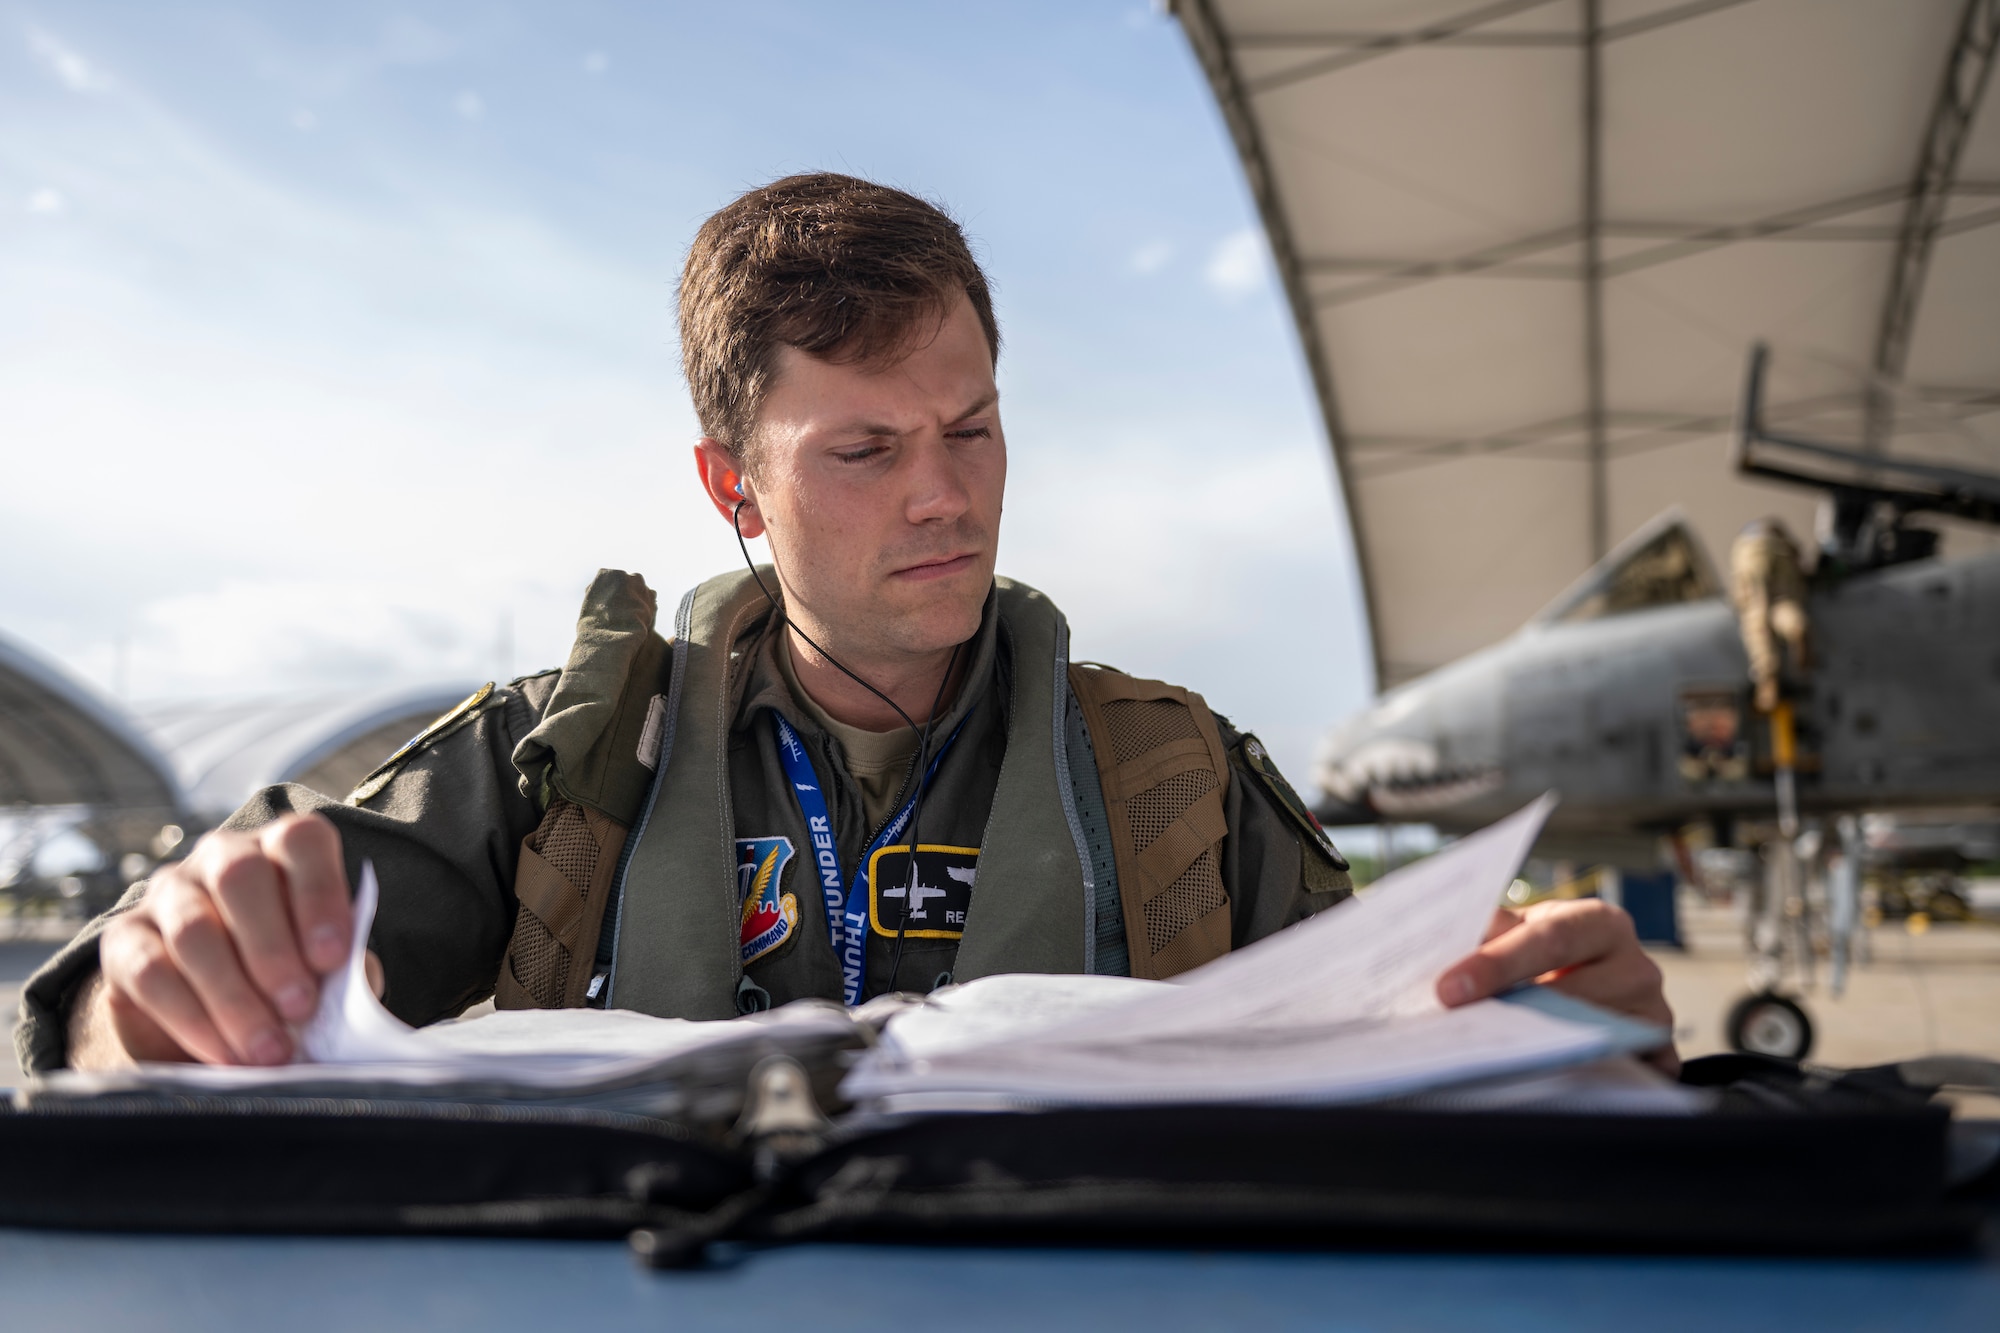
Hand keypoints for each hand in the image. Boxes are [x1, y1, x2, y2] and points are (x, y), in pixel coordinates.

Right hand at [85, 814, 361, 1066]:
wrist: (217, 1018)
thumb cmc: (290, 982)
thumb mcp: (327, 974)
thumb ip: (343, 974)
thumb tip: (352, 996)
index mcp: (282, 850)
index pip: (301, 842)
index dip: (319, 895)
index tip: (334, 958)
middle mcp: (222, 857)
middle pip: (240, 876)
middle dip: (272, 948)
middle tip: (300, 1008)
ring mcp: (168, 893)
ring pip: (193, 929)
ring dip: (234, 996)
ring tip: (269, 1048)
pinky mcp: (123, 939)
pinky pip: (151, 972)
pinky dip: (193, 1019)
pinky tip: (224, 1053)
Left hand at [1435, 898, 1678, 1074]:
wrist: (1597, 976)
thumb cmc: (1548, 951)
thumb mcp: (1523, 929)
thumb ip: (1493, 931)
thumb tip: (1451, 945)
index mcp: (1599, 923)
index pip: (1550, 940)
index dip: (1497, 964)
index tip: (1450, 989)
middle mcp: (1636, 965)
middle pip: (1578, 994)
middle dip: (1517, 1014)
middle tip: (1462, 1030)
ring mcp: (1653, 1013)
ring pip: (1602, 1037)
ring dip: (1548, 1051)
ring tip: (1497, 1056)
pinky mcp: (1661, 1056)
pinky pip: (1632, 1075)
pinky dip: (1593, 1081)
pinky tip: (1547, 1081)